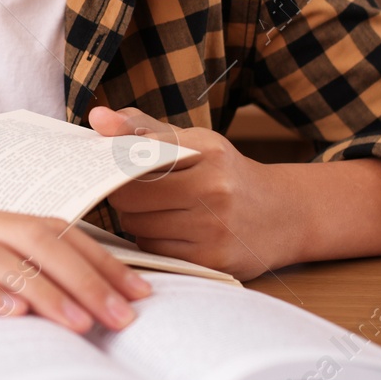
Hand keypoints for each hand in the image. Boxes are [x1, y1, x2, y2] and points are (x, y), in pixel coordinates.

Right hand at [0, 203, 152, 333]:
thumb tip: (43, 309)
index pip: (49, 230)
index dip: (98, 259)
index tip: (136, 291)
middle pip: (37, 237)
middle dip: (89, 276)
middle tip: (126, 314)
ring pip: (2, 254)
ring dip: (48, 289)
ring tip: (83, 322)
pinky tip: (11, 314)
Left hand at [88, 105, 301, 279]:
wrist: (283, 214)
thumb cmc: (226, 172)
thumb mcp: (193, 141)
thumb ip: (142, 127)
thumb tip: (97, 118)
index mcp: (207, 152)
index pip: (134, 157)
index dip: (115, 163)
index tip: (111, 164)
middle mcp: (213, 190)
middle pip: (129, 198)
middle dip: (123, 195)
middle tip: (138, 191)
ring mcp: (214, 229)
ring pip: (137, 227)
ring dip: (137, 220)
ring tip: (160, 211)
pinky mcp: (212, 262)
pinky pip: (155, 251)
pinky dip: (154, 242)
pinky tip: (173, 232)